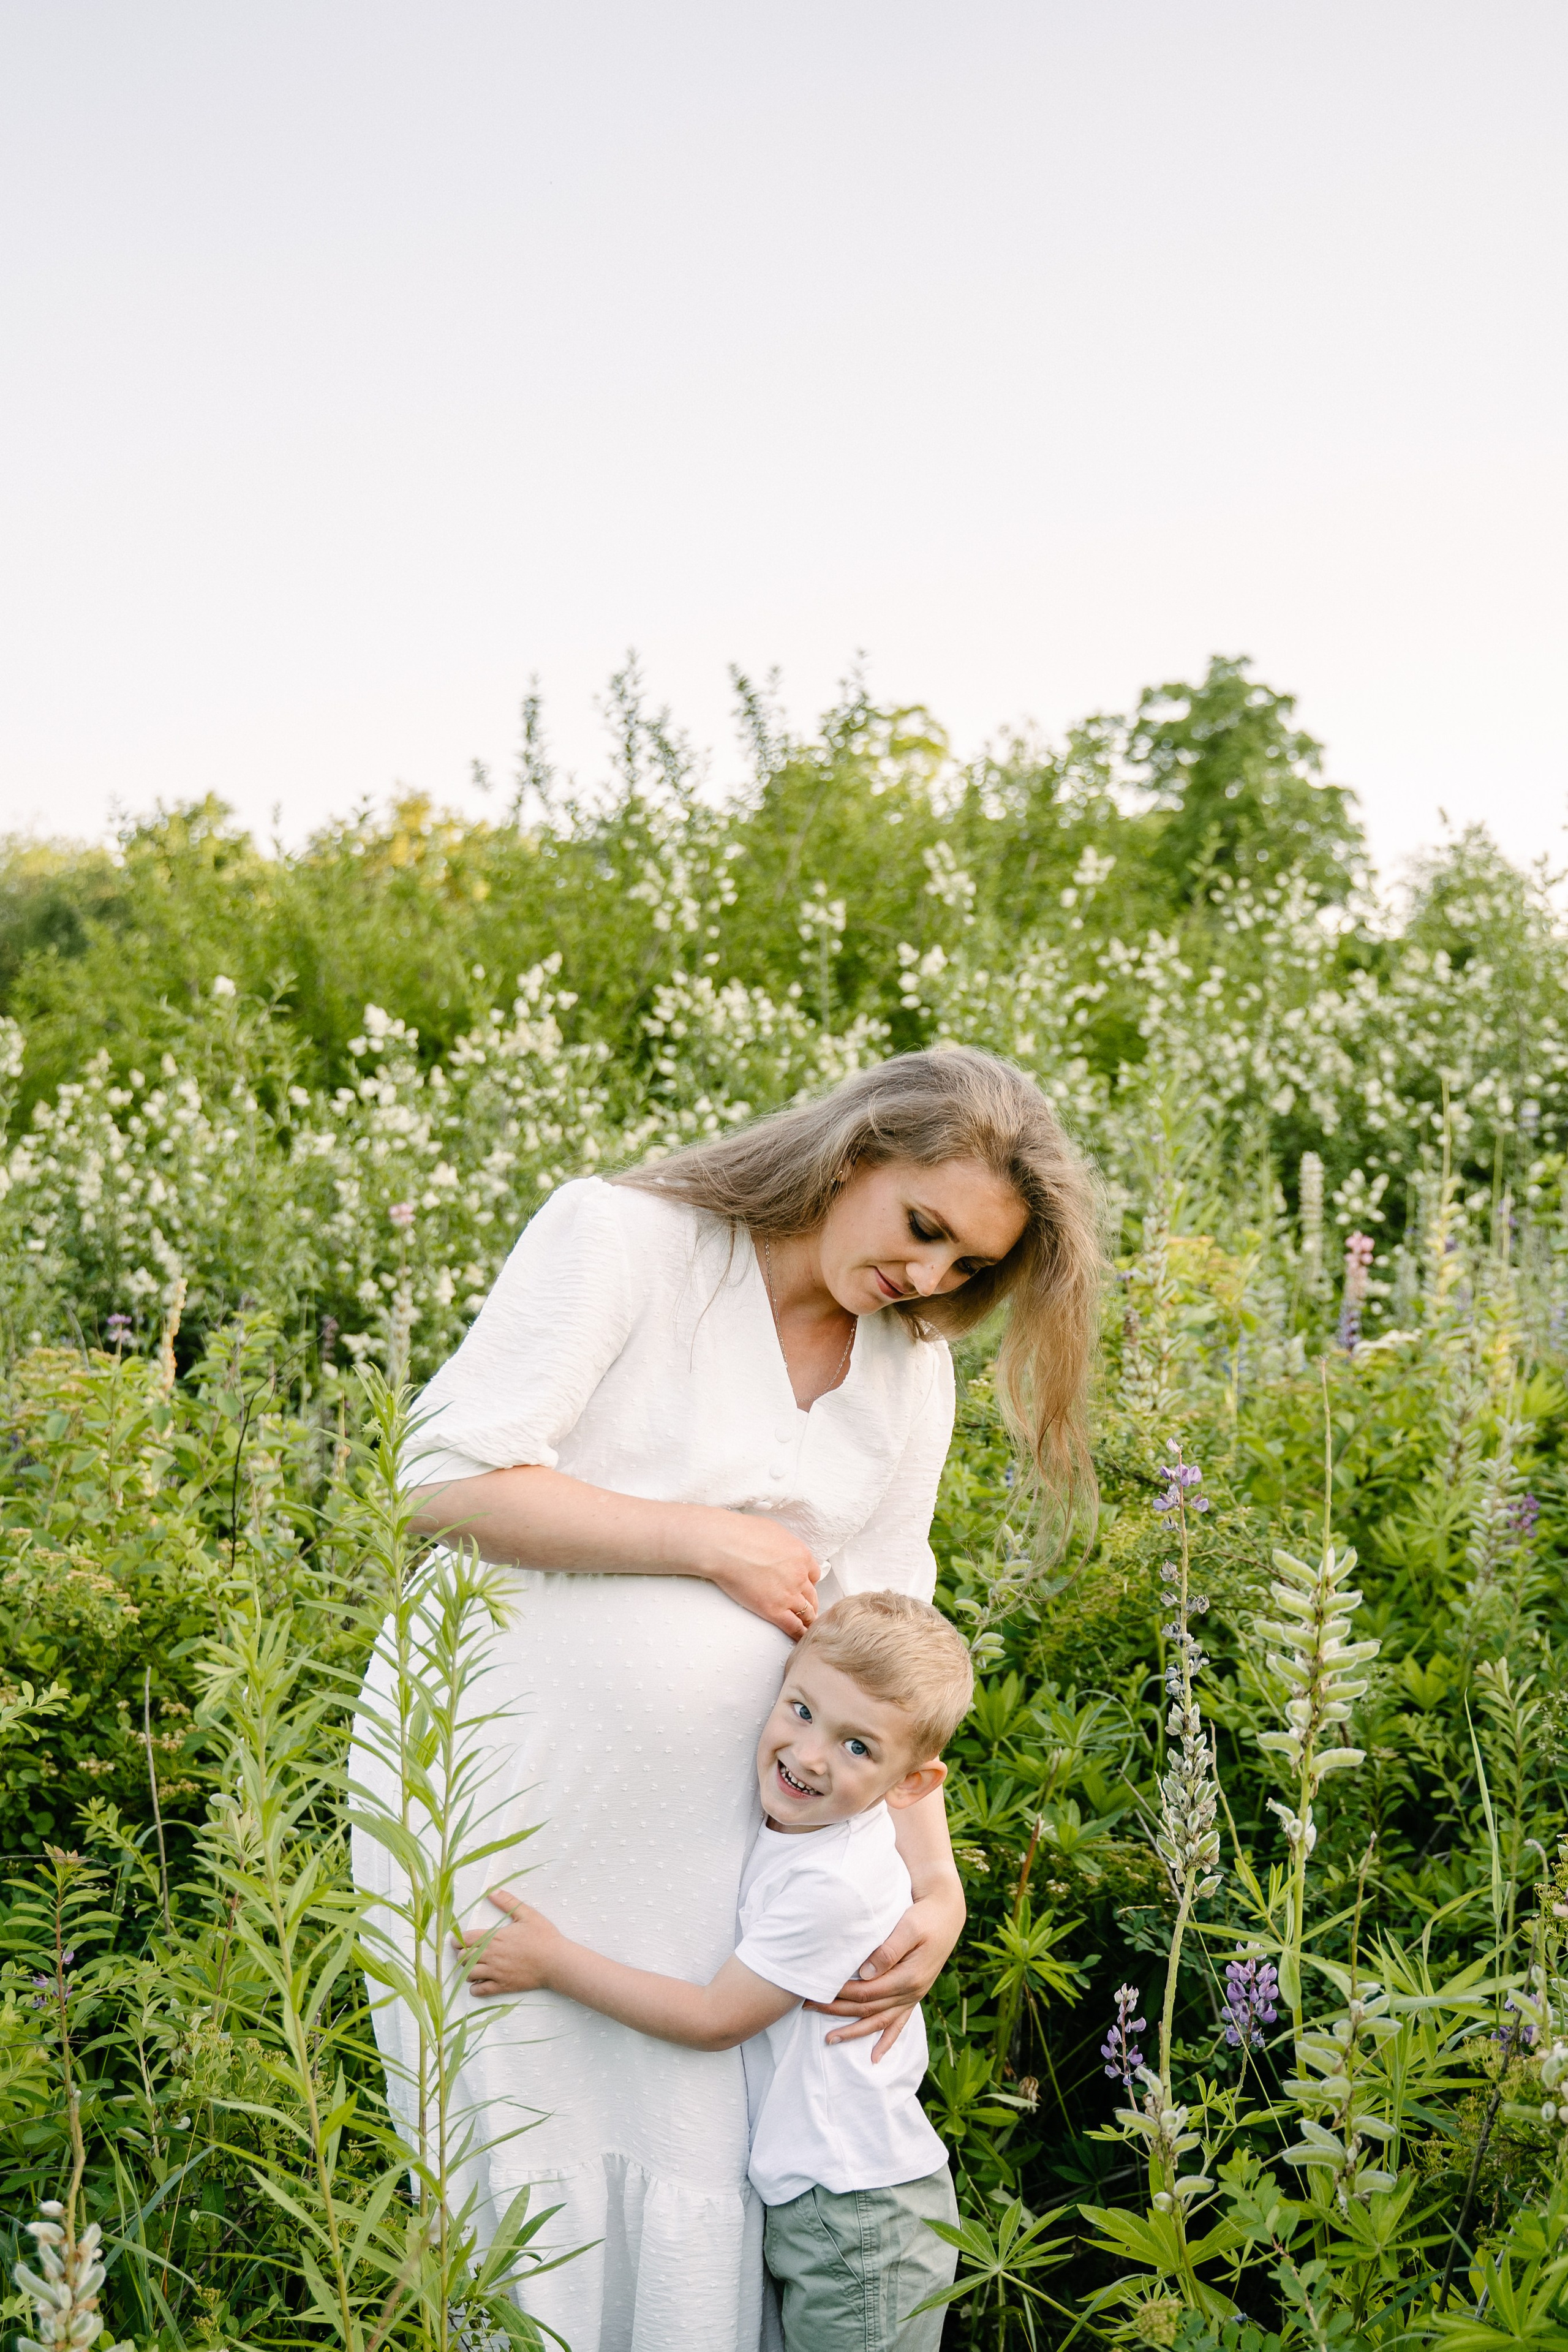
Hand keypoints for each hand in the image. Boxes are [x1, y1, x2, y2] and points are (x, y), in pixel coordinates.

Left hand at [453, 1888, 559, 1996]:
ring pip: (469, 1974)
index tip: (457, 1940)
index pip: (466, 1939)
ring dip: (467, 1970)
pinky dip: (475, 1988)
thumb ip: (507, 1901)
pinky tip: (479, 1982)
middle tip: (467, 1952)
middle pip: (463, 1957)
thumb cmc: (543, 1936)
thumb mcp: (527, 1914)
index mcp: (495, 1938)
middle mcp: (492, 1956)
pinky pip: (480, 1991)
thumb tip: (491, 1890)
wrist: (556, 1962)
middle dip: (462, 1954)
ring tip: (474, 1966)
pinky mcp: (503, 1986)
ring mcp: (496, 1973)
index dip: (457, 1940)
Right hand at [691, 1509, 822, 1639]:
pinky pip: (794, 1627)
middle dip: (810, 1603)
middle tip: (807, 1609)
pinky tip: (800, 1639)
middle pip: (812, 1595)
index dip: (808, 1582)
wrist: (725, 1546)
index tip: (803, 1588)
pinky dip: (799, 1634)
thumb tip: (781, 1550)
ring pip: (807, 1613)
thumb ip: (784, 1545)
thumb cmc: (742, 1533)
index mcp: (801, 1555)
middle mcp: (799, 1576)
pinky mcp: (774, 1610)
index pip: (814, 1574)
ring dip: (807, 1620)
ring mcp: (788, 1594)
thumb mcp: (773, 1531)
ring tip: (806, 1627)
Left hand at [804, 1890, 965, 2060]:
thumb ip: (888, 1950)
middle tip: (808, 2007)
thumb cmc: (925, 1916)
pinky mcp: (914, 1994)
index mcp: (908, 1977)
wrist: (946, 1913)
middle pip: (868, 2008)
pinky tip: (875, 2057)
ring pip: (879, 2021)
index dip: (841, 1993)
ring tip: (829, 2039)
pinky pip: (899, 2024)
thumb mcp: (908, 1927)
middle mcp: (911, 1992)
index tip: (818, 1989)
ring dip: (854, 2031)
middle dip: (837, 2010)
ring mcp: (913, 1996)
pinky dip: (886, 2041)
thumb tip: (864, 1972)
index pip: (867, 1992)